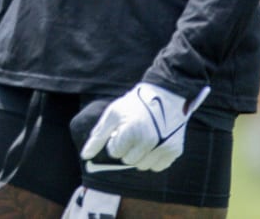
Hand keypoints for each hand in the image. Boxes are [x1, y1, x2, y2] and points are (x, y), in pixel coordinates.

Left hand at [79, 82, 209, 172]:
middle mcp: (149, 141)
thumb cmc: (136, 103)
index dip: (116, 141)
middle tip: (133, 133)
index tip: (122, 129)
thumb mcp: (113, 113)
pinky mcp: (174, 150)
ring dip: (140, 156)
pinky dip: (154, 158)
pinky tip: (155, 143)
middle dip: (127, 149)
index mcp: (131, 131)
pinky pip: (158, 167)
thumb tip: (85, 156)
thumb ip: (98, 136)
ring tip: (144, 137)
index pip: (115, 152)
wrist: (166, 93)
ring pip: (143, 166)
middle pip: (128, 161)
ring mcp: (163, 147)